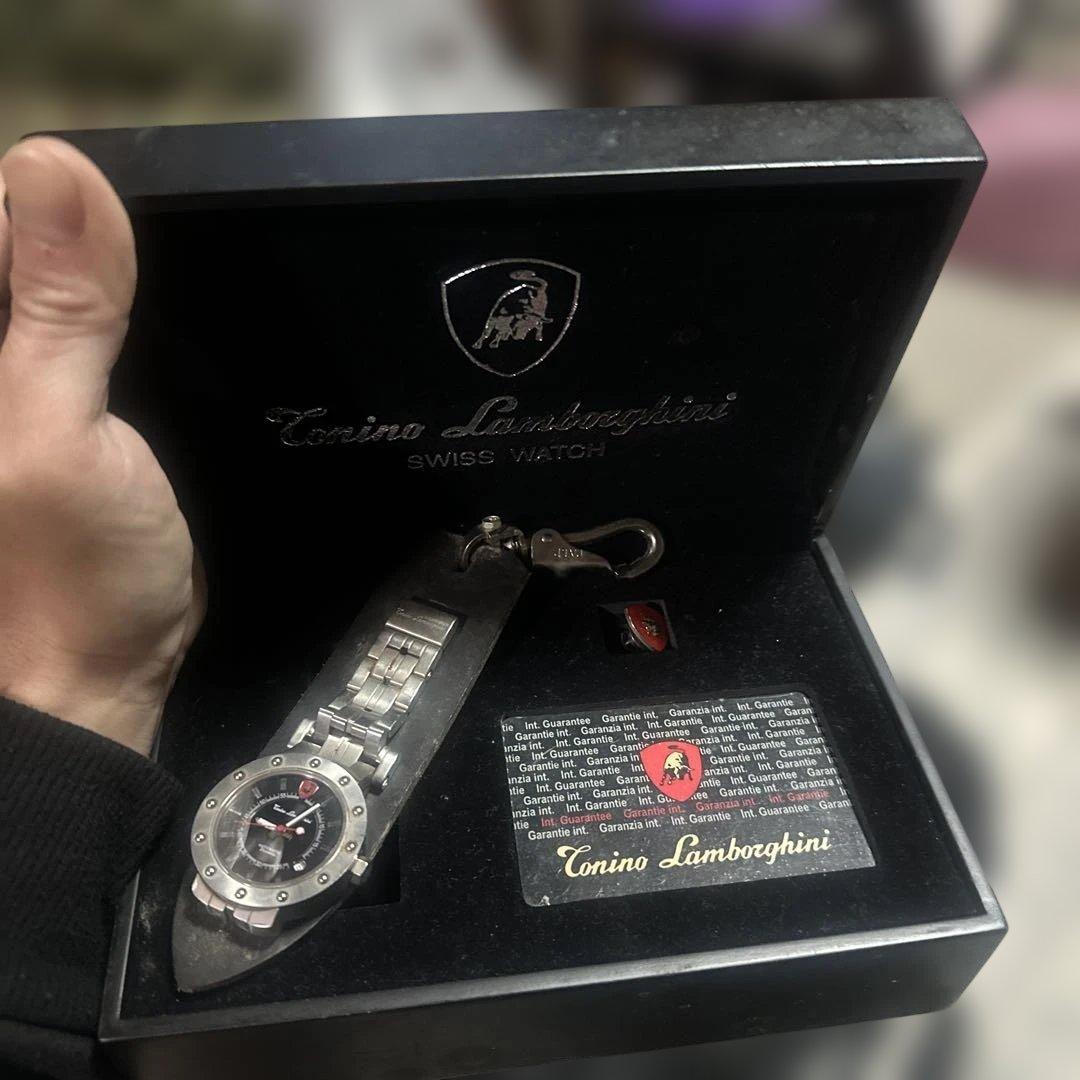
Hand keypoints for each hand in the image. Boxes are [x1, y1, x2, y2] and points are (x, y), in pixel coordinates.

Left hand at [0, 138, 203, 754]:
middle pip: (22, 259)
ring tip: (152, 290)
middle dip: (71, 238)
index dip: (23, 205)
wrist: (101, 673)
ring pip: (59, 292)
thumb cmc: (66, 572)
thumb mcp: (58, 435)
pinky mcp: (65, 412)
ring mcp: (24, 392)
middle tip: (132, 274)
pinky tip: (158, 328)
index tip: (93, 221)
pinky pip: (91, 335)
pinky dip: (129, 320)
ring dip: (104, 275)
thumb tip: (57, 161)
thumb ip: (56, 312)